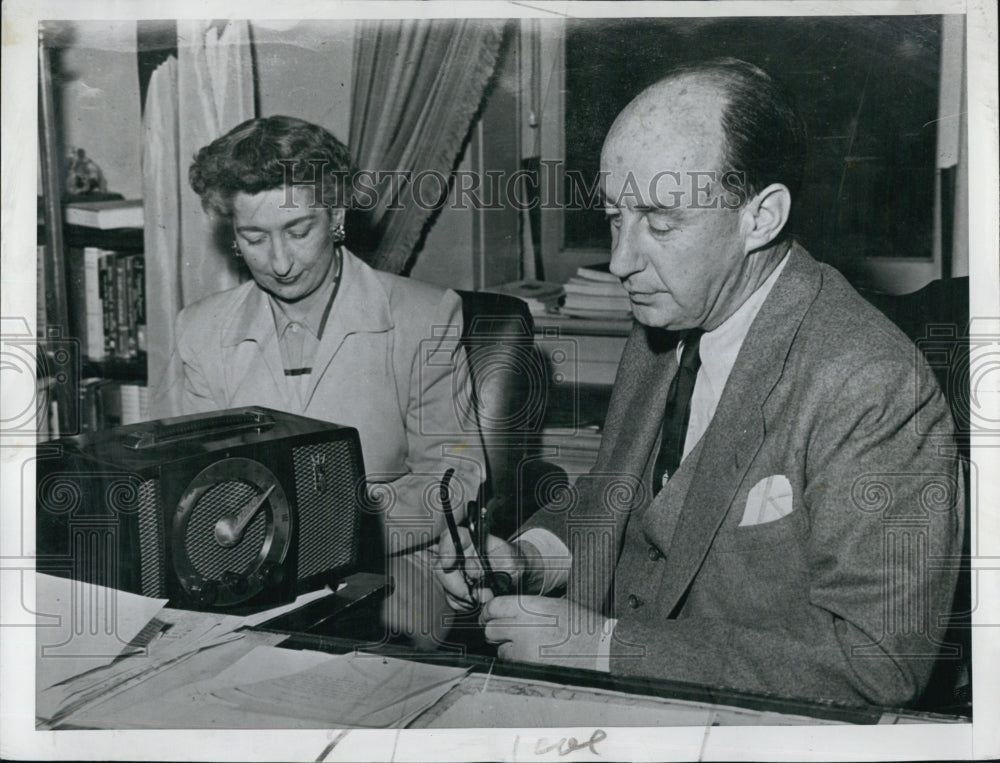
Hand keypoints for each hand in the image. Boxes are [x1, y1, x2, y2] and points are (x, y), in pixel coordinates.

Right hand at [433, 527, 524, 611]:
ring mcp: (455, 572)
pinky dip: (464, 604)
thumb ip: (491, 563)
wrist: (517, 577)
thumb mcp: (510, 559)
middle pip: (441, 566)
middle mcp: (458, 555)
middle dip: (455, 584)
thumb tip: (473, 571)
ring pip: (445, 586)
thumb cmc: (514, 563)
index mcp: (470, 540)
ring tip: (484, 597)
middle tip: (474, 594)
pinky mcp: (455, 588)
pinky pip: (451, 599)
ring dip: (462, 597)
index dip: (445, 549)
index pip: (450, 538)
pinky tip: (477, 602)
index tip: (449, 564)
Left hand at [481, 595, 608, 669]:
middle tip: (499, 634)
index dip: (487, 612)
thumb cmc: (580, 625)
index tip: (487, 616)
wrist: (599, 648)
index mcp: (530, 606)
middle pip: (491, 629)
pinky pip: (512, 664)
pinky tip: (532, 658)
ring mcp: (525, 648)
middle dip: (493, 632)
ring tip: (524, 647)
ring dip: (506, 649)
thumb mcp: (553, 605)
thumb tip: (503, 612)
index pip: (494, 606)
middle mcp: (524, 625)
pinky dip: (516, 662)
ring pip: (499, 649)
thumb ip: (526, 608)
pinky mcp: (530, 667)